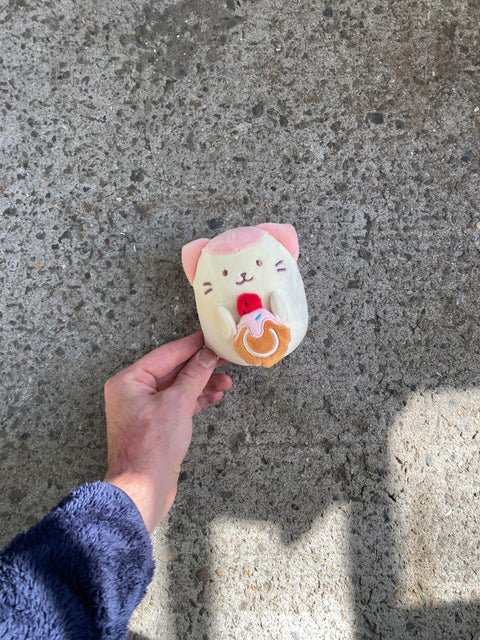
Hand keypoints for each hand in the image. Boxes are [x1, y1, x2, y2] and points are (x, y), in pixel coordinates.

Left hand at [103, 332, 232, 531]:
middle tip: (224, 358)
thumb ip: (193, 375)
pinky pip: (178, 404)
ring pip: (177, 388)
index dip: (191, 345)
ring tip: (227, 380)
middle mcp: (133, 392)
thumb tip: (207, 355)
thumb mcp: (177, 403)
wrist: (142, 489)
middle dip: (200, 366)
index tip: (211, 337)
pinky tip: (215, 395)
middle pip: (172, 370)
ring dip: (201, 383)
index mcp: (129, 380)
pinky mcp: (155, 425)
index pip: (166, 354)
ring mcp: (144, 409)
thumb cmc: (151, 446)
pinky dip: (196, 399)